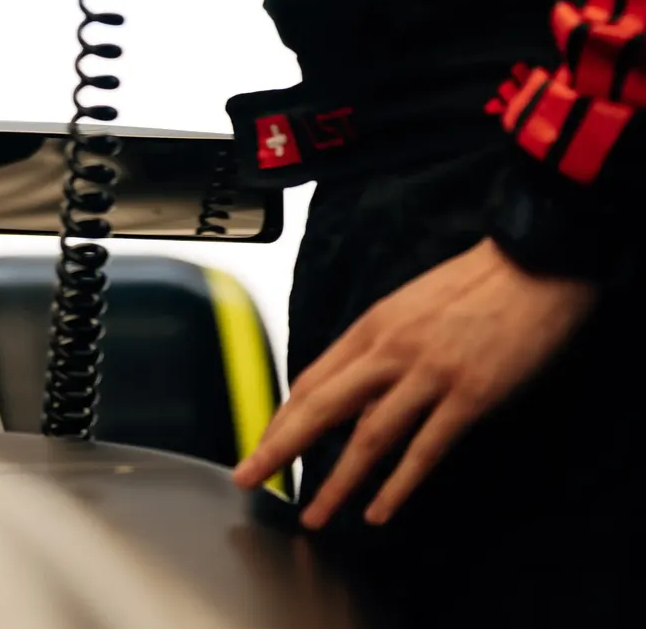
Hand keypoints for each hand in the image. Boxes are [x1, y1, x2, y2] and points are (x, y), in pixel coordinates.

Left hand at [233, 238, 594, 528]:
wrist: (531, 266)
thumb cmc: (473, 284)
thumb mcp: (410, 306)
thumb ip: (379, 347)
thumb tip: (353, 387)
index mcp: (373, 325)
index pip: (313, 379)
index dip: (283, 418)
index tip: (262, 446)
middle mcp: (391, 349)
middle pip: (323, 406)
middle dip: (282, 447)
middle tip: (251, 479)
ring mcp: (429, 375)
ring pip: (369, 436)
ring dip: (338, 482)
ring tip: (315, 516)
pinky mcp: (469, 397)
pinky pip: (425, 449)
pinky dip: (399, 486)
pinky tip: (379, 510)